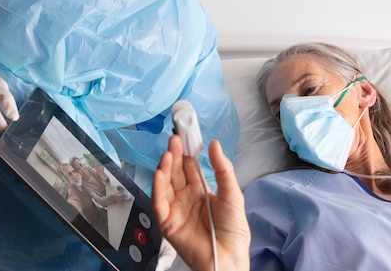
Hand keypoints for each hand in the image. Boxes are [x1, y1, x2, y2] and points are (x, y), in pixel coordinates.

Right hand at [151, 136, 249, 270]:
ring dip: (165, 167)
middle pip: (176, 171)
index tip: (185, 135)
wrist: (228, 256)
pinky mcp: (168, 222)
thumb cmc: (233, 230)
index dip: (186, 151)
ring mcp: (176, 208)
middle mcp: (186, 197)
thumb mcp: (232, 193)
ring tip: (168, 152)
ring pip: (165, 183)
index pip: (189, 166)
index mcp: (200, 190)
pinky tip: (160, 173)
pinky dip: (157, 187)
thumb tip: (215, 145)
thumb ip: (222, 169)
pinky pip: (159, 202)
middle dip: (174, 154)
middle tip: (175, 139)